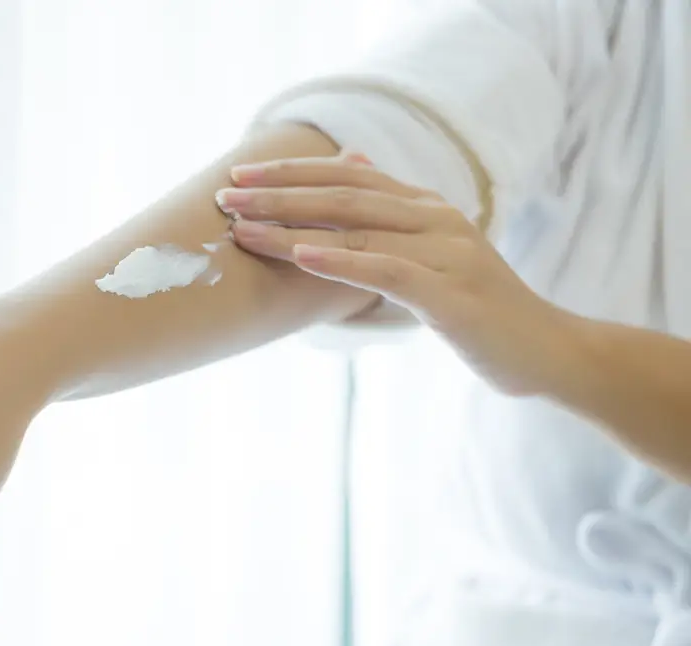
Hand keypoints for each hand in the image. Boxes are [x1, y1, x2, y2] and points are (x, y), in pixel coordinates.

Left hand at [216, 153, 576, 396]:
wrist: (544, 351)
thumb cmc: (477, 310)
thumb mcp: (432, 258)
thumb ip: (392, 219)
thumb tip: (354, 168)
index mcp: (427, 207)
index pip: (349, 176)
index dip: (293, 172)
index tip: (241, 174)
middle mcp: (437, 219)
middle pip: (345, 195)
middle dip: (279, 193)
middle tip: (226, 194)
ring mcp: (447, 253)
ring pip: (358, 230)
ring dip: (294, 225)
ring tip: (243, 226)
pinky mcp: (451, 295)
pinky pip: (387, 270)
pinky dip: (342, 260)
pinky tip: (302, 254)